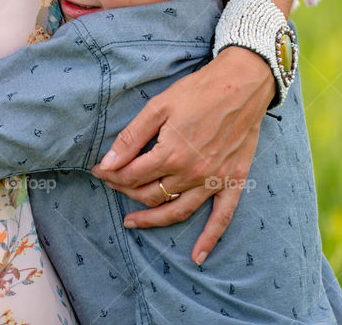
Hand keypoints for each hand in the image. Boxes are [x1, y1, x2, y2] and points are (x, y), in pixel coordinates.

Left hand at [91, 46, 273, 264]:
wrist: (242, 84)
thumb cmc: (198, 91)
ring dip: (151, 219)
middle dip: (125, 191)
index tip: (99, 170)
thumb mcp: (158, 107)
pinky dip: (210, 238)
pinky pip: (222, 217)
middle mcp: (192, 173)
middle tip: (113, 183)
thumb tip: (108, 161)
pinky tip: (198, 256)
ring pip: (177, 211)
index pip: (132, 175)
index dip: (111, 174)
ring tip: (131, 222)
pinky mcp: (233, 181)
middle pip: (150, 194)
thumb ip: (132, 137)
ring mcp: (213, 180)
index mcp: (171, 154)